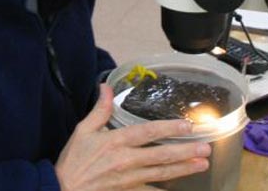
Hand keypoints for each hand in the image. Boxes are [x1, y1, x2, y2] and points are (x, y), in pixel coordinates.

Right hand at [55, 84, 210, 190]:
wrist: (61, 190)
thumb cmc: (73, 160)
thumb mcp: (83, 130)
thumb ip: (99, 109)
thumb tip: (106, 86)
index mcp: (116, 141)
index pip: (148, 132)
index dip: (169, 128)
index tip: (188, 126)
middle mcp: (126, 160)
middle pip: (161, 155)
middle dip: (185, 152)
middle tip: (205, 148)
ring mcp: (128, 179)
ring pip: (161, 174)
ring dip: (183, 169)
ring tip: (201, 165)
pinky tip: (178, 189)